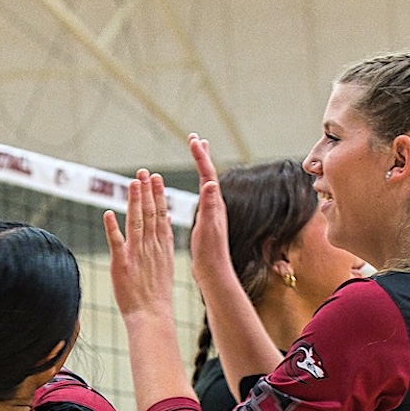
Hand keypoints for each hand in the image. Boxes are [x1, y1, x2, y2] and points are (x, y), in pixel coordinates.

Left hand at [105, 170, 177, 319]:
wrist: (152, 315)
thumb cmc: (156, 294)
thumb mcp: (165, 263)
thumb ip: (164, 241)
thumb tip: (166, 220)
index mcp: (162, 247)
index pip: (161, 215)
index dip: (158, 195)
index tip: (156, 178)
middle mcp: (151, 247)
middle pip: (149, 214)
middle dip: (147, 191)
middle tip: (144, 171)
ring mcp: (137, 255)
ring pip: (135, 222)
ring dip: (133, 202)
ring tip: (132, 183)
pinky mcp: (121, 264)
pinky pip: (116, 243)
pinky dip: (112, 228)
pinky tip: (108, 213)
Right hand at [184, 134, 233, 290]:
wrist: (215, 271)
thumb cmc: (210, 252)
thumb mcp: (208, 227)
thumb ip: (209, 205)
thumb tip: (211, 183)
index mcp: (215, 204)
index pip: (207, 174)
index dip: (200, 156)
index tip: (193, 139)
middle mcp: (216, 205)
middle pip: (209, 174)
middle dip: (202, 156)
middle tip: (196, 139)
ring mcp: (213, 211)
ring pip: (207, 183)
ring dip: (203, 167)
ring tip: (198, 155)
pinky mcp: (209, 219)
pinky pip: (204, 194)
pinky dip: (201, 183)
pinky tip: (200, 187)